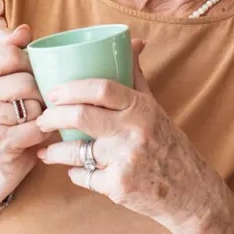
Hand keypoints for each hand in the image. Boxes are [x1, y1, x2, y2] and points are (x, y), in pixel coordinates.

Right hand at [0, 25, 47, 198]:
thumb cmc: (4, 108)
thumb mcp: (1, 74)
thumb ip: (8, 48)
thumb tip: (23, 29)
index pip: (10, 53)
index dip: (30, 62)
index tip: (32, 72)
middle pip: (24, 81)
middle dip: (40, 90)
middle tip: (40, 98)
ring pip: (32, 106)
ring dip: (42, 111)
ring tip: (37, 114)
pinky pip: (34, 129)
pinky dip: (43, 130)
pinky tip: (37, 130)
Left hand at [35, 41, 223, 227]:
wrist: (190, 191)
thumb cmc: (168, 145)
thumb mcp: (155, 108)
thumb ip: (136, 77)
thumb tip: (132, 41)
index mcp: (141, 108)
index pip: (102, 89)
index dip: (72, 88)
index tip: (53, 91)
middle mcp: (134, 131)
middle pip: (81, 116)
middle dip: (53, 117)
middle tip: (42, 119)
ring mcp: (125, 160)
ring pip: (75, 152)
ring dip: (55, 151)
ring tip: (47, 149)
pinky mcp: (118, 186)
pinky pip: (83, 176)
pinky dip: (75, 174)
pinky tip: (73, 170)